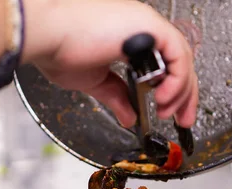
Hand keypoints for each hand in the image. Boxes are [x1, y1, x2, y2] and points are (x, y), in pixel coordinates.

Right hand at [22, 0, 197, 127]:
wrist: (47, 37)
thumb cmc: (60, 48)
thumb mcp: (96, 82)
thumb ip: (117, 98)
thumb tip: (129, 118)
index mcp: (130, 36)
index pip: (165, 63)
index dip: (173, 89)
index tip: (171, 111)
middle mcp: (141, 27)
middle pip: (179, 61)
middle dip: (184, 95)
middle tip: (182, 120)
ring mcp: (146, 24)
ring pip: (182, 58)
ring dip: (180, 91)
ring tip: (166, 112)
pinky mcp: (148, 26)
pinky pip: (177, 55)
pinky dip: (176, 80)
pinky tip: (162, 98)